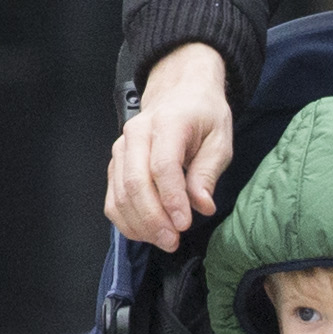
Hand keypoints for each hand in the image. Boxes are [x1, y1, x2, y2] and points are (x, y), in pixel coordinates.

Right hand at [105, 42, 232, 247]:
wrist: (180, 93)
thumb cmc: (202, 115)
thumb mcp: (219, 139)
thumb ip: (208, 172)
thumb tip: (202, 205)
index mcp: (167, 122)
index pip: (162, 166)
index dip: (171, 199)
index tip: (184, 224)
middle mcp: (136, 134)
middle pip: (135, 183)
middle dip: (153, 218)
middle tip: (173, 241)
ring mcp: (121, 149)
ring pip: (120, 194)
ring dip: (140, 224)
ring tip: (164, 240)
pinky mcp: (115, 164)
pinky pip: (113, 199)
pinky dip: (127, 221)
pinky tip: (147, 232)